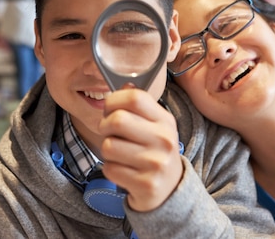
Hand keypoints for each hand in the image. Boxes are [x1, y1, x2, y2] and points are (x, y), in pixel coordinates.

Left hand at [98, 86, 182, 212]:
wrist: (170, 189)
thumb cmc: (154, 152)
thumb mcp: (154, 126)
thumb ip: (139, 106)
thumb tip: (125, 85)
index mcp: (165, 120)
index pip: (134, 98)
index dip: (113, 100)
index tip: (109, 109)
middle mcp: (164, 140)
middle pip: (117, 120)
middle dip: (104, 126)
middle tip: (109, 133)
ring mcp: (156, 163)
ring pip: (109, 146)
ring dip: (107, 151)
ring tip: (118, 154)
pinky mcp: (146, 184)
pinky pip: (110, 169)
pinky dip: (110, 169)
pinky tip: (123, 170)